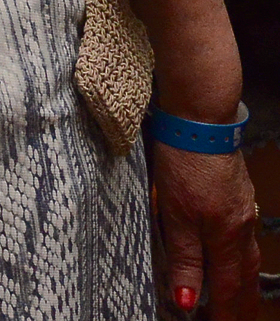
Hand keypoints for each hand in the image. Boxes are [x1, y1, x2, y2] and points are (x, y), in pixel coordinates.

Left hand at [153, 143, 260, 317]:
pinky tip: (233, 254)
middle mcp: (241, 228)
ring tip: (238, 301)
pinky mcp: (238, 194)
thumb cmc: (184, 162)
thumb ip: (184, 257)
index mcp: (226, 238)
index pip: (226, 289)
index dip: (221, 313)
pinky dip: (240, 256)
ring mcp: (243, 210)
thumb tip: (186, 301)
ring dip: (242, 283)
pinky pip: (244, 237)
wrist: (201, 120)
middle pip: (244, 278)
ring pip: (247, 258)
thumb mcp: (175, 212)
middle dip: (240, 305)